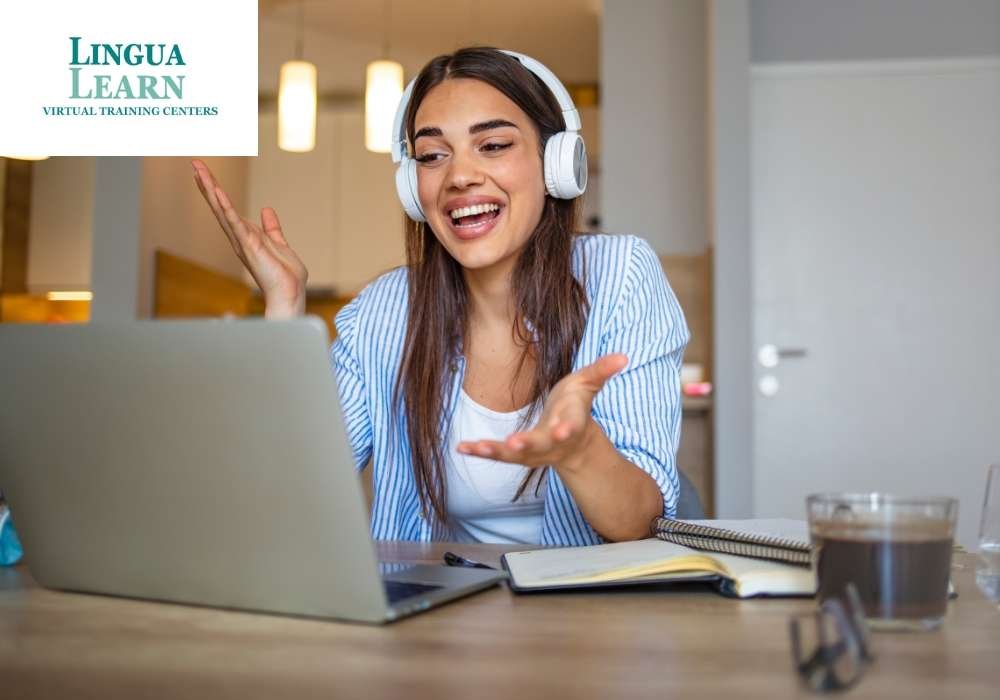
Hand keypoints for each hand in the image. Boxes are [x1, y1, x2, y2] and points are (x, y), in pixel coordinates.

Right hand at [191, 159, 307, 317]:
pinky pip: (235, 222)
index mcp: (245, 235)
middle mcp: (239, 237)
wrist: (290, 293)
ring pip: (222, 210)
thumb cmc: (285, 275)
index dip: (216, 190)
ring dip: (211, 190)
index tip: (204, 173)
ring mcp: (242, 241)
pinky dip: (226, 208)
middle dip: (207, 184)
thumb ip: (272, 228)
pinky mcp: (249, 245)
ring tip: (199, 171)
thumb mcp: (279, 244)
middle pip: (219, 206)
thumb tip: (266, 210)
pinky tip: (218, 193)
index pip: (227, 208)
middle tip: (195, 163)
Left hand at [456, 353, 627, 470]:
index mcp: (570, 422)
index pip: (571, 425)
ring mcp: (533, 451)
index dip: (567, 427)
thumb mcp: (588, 385)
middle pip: (540, 445)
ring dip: (496, 451)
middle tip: (514, 444)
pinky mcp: (516, 453)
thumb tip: (623, 356)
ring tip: (476, 447)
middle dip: (528, 444)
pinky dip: (480, 452)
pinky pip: (496, 454)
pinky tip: (461, 447)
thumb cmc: (576, 408)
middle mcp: (552, 441)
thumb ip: (602, 371)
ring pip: (514, 455)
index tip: (562, 429)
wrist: (572, 445)